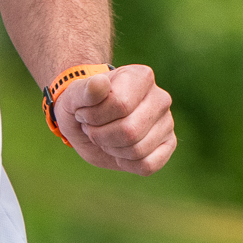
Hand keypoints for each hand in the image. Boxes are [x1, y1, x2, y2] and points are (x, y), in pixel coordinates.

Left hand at [55, 65, 175, 175]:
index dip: (95, 116)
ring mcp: (167, 122)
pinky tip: (119, 150)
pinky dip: (126, 163)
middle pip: (129, 131)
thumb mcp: (73, 96)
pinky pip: (148, 165)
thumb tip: (100, 83)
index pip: (120, 104)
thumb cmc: (82, 105)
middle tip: (92, 127)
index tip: (84, 112)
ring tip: (104, 136)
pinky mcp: (169, 144)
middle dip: (101, 135)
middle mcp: (160, 98)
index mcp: (141, 77)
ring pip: (137, 150)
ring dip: (111, 148)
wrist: (86, 121)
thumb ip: (85, 90)